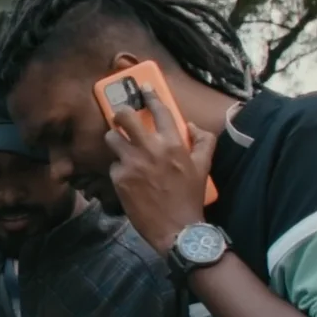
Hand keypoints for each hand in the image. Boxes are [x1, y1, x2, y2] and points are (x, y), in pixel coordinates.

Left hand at [105, 85, 217, 254]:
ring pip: (111, 138)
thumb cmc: (190, 197)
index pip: (159, 110)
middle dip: (120, 113)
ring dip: (115, 140)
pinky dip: (119, 169)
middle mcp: (151, 149)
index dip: (150, 95)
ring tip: (121, 147)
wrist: (177, 229)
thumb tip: (191, 125)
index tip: (144, 88)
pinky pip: (114, 165)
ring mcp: (132, 163)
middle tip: (121, 117)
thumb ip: (203, 141)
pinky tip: (128, 178)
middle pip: (125, 117)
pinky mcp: (120, 179)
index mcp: (173, 143)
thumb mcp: (204, 166)